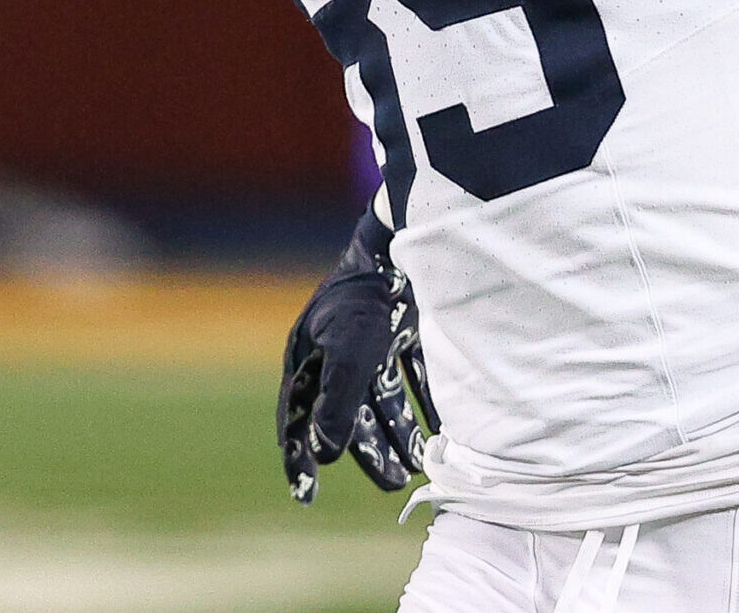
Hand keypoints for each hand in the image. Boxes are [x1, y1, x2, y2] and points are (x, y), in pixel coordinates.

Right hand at [277, 213, 440, 503]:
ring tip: (417, 467)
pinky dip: (424, 401)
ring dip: (400, 433)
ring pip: (384, 399)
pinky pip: (412, 375)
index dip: (300, 456)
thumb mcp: (351, 354)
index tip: (306, 495)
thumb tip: (325, 455)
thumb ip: (338, 404)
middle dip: (371, 451)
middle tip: (394, 483)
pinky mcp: (403, 328)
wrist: (407, 242)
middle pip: (349, 413)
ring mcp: (371, 339)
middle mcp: (335, 350)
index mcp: (309, 357)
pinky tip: (440, 428)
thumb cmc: (369, 298)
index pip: (299, 418)